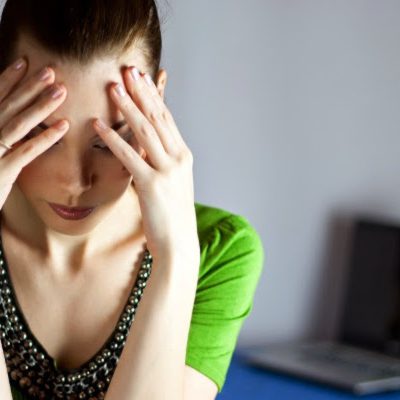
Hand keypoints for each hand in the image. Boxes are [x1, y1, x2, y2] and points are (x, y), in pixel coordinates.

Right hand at [0, 58, 68, 210]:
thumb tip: (10, 114)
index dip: (9, 79)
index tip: (25, 62)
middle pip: (9, 106)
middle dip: (30, 87)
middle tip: (50, 71)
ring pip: (20, 124)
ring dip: (41, 107)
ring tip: (61, 92)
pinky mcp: (3, 170)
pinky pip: (27, 151)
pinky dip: (46, 137)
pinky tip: (65, 127)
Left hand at [92, 67, 198, 265]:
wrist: (179, 243)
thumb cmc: (172, 214)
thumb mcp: (173, 182)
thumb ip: (160, 161)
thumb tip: (144, 147)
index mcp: (183, 155)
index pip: (167, 118)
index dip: (153, 95)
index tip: (141, 77)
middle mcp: (178, 158)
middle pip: (158, 118)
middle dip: (141, 92)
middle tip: (127, 70)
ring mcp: (167, 171)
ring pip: (146, 131)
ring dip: (128, 107)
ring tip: (112, 87)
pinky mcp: (152, 185)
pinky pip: (129, 156)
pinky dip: (113, 139)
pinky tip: (98, 125)